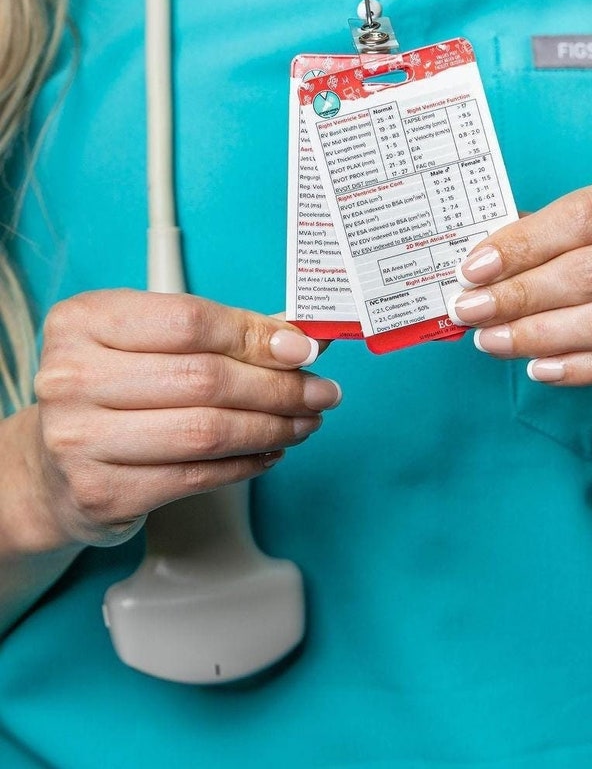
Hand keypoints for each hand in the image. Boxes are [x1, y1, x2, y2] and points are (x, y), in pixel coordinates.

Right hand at [32, 290, 340, 546]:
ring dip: (271, 427)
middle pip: (204, 378)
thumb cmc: (109, 390)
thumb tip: (296, 337)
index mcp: (83, 321)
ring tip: (303, 422)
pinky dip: (245, 465)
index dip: (256, 335)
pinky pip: (196, 476)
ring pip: (206, 431)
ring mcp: (81, 439)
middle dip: (278, 386)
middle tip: (320, 390)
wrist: (49, 466)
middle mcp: (72, 377)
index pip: (190, 321)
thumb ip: (217, 333)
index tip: (302, 348)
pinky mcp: (101, 493)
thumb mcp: (147, 342)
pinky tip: (269, 452)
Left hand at [448, 162, 591, 407]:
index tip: (473, 267)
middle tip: (470, 310)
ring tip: (493, 341)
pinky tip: (540, 367)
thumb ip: (571, 234)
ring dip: (538, 334)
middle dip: (519, 293)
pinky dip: (579, 368)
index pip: (586, 215)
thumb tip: (486, 256)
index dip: (523, 243)